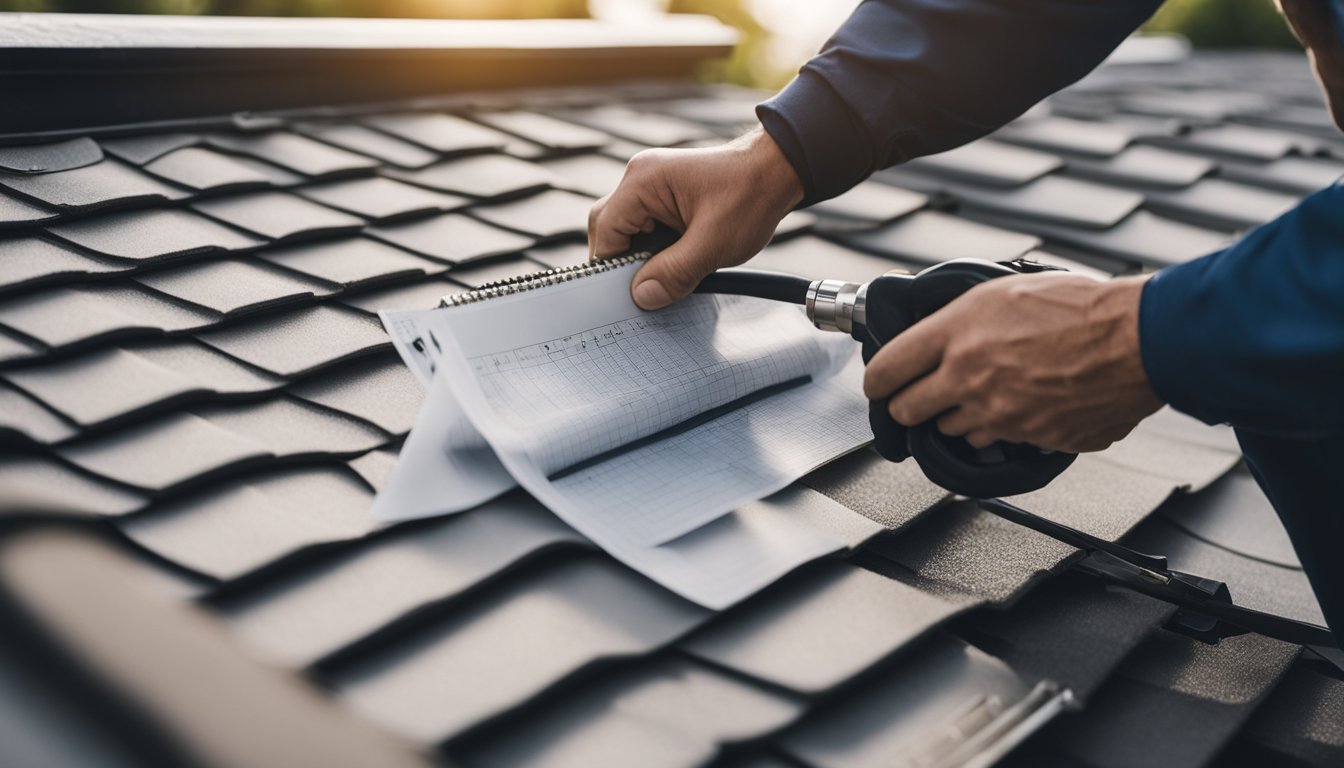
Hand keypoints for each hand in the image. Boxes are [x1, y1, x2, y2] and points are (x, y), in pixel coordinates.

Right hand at [588, 128, 803, 309]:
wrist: (777, 172)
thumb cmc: (750, 196)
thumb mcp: (713, 243)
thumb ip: (675, 272)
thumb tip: (641, 297)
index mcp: (643, 181)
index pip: (606, 231)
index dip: (613, 267)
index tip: (629, 294)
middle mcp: (640, 179)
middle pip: (609, 230)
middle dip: (625, 263)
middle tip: (649, 288)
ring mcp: (650, 187)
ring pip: (627, 232)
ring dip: (643, 258)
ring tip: (669, 274)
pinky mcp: (663, 197)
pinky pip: (644, 228)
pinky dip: (655, 250)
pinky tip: (676, 263)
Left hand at [862, 272, 1163, 452]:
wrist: (1138, 339)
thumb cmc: (1080, 307)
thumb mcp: (1003, 290)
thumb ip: (958, 318)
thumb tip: (931, 335)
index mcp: (956, 335)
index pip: (886, 370)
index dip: (877, 380)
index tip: (880, 383)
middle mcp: (969, 378)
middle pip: (907, 410)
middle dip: (909, 403)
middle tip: (921, 394)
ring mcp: (998, 413)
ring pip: (951, 430)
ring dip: (959, 415)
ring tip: (987, 390)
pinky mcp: (1027, 438)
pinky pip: (997, 440)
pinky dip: (1001, 427)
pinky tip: (1021, 403)